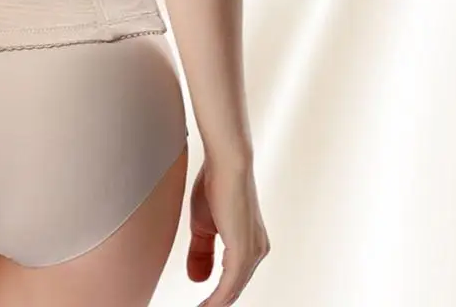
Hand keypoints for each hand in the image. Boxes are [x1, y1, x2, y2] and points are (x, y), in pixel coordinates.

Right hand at [187, 158, 269, 305]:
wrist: (226, 163)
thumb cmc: (217, 184)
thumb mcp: (204, 225)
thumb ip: (202, 252)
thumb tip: (197, 278)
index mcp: (250, 243)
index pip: (233, 278)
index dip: (217, 295)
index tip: (201, 306)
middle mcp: (257, 250)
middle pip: (234, 288)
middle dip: (216, 303)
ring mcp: (253, 251)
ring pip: (232, 289)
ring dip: (215, 305)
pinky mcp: (244, 251)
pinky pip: (230, 285)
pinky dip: (217, 299)